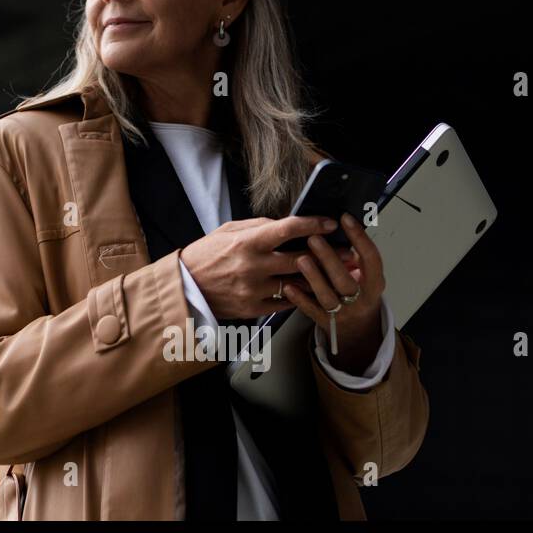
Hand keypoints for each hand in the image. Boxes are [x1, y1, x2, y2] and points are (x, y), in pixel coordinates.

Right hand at [179, 215, 353, 320]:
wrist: (185, 287)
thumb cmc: (205, 255)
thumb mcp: (228, 231)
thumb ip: (258, 226)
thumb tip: (286, 224)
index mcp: (247, 242)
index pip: (288, 229)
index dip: (313, 224)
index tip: (329, 224)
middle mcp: (253, 266)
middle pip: (302, 259)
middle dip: (329, 255)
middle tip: (348, 252)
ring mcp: (254, 289)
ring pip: (298, 284)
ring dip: (319, 279)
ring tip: (335, 273)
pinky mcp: (253, 308)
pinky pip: (285, 302)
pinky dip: (298, 295)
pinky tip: (308, 290)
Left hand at [280, 212, 384, 374]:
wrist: (357, 327)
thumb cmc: (357, 291)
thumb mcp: (365, 274)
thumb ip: (354, 255)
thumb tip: (336, 225)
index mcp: (374, 283)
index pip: (371, 258)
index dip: (359, 237)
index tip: (345, 218)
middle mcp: (361, 299)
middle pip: (346, 280)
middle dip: (329, 258)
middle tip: (314, 238)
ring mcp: (343, 312)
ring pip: (328, 297)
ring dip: (314, 277)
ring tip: (301, 259)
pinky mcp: (325, 321)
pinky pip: (310, 310)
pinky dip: (299, 298)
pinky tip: (289, 285)